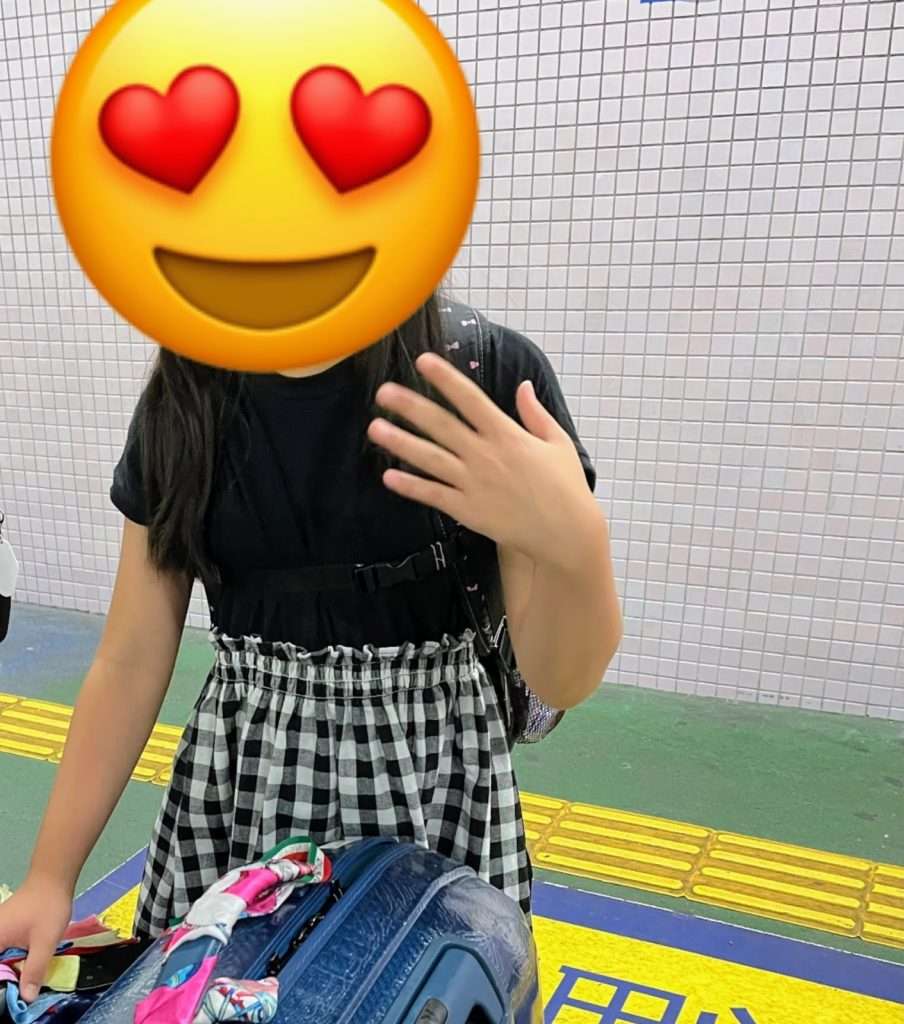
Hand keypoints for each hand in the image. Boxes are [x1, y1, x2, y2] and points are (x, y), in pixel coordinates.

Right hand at [0, 875, 71, 1001]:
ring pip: (1, 958)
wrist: (53, 876)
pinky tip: (27, 960)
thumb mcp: (45, 942)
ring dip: (10, 968)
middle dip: (7, 976)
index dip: (3, 983)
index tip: (15, 986)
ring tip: (27, 973)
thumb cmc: (48, 907)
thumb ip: (34, 970)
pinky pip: (4, 949)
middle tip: (25, 984)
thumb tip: (26, 999)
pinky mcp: (4, 928)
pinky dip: (12, 958)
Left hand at [368, 352, 598, 568]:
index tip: (423, 361)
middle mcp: (485, 455)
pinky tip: (388, 476)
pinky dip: (410, 486)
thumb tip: (523, 386)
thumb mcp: (557, 443)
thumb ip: (535, 414)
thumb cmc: (566, 488)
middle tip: (383, 391)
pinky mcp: (468, 510)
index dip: (445, 379)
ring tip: (374, 428)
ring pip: (430, 459)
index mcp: (507, 434)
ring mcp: (474, 484)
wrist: (566, 533)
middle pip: (441, 425)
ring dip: (400, 443)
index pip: (470, 399)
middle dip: (410, 406)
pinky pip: (433, 495)